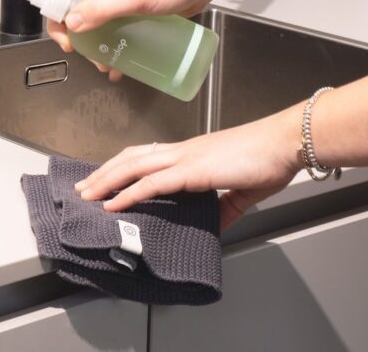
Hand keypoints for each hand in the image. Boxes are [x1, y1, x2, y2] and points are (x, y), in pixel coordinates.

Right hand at [6, 0, 232, 63]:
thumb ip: (103, 10)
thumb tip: (73, 24)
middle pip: (64, 0)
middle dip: (61, 25)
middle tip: (70, 44)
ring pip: (85, 19)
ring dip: (86, 42)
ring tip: (100, 60)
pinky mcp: (128, 9)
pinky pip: (107, 29)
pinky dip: (107, 47)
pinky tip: (117, 64)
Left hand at [73, 111, 301, 229]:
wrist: (285, 143)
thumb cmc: (269, 159)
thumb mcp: (242, 190)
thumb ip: (226, 207)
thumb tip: (215, 224)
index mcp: (191, 154)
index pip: (145, 156)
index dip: (121, 167)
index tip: (104, 179)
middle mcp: (181, 152)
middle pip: (130, 158)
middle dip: (103, 173)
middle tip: (82, 188)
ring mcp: (184, 158)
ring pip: (133, 167)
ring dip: (106, 181)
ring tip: (87, 195)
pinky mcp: (192, 170)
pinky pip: (152, 183)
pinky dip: (129, 193)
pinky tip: (114, 203)